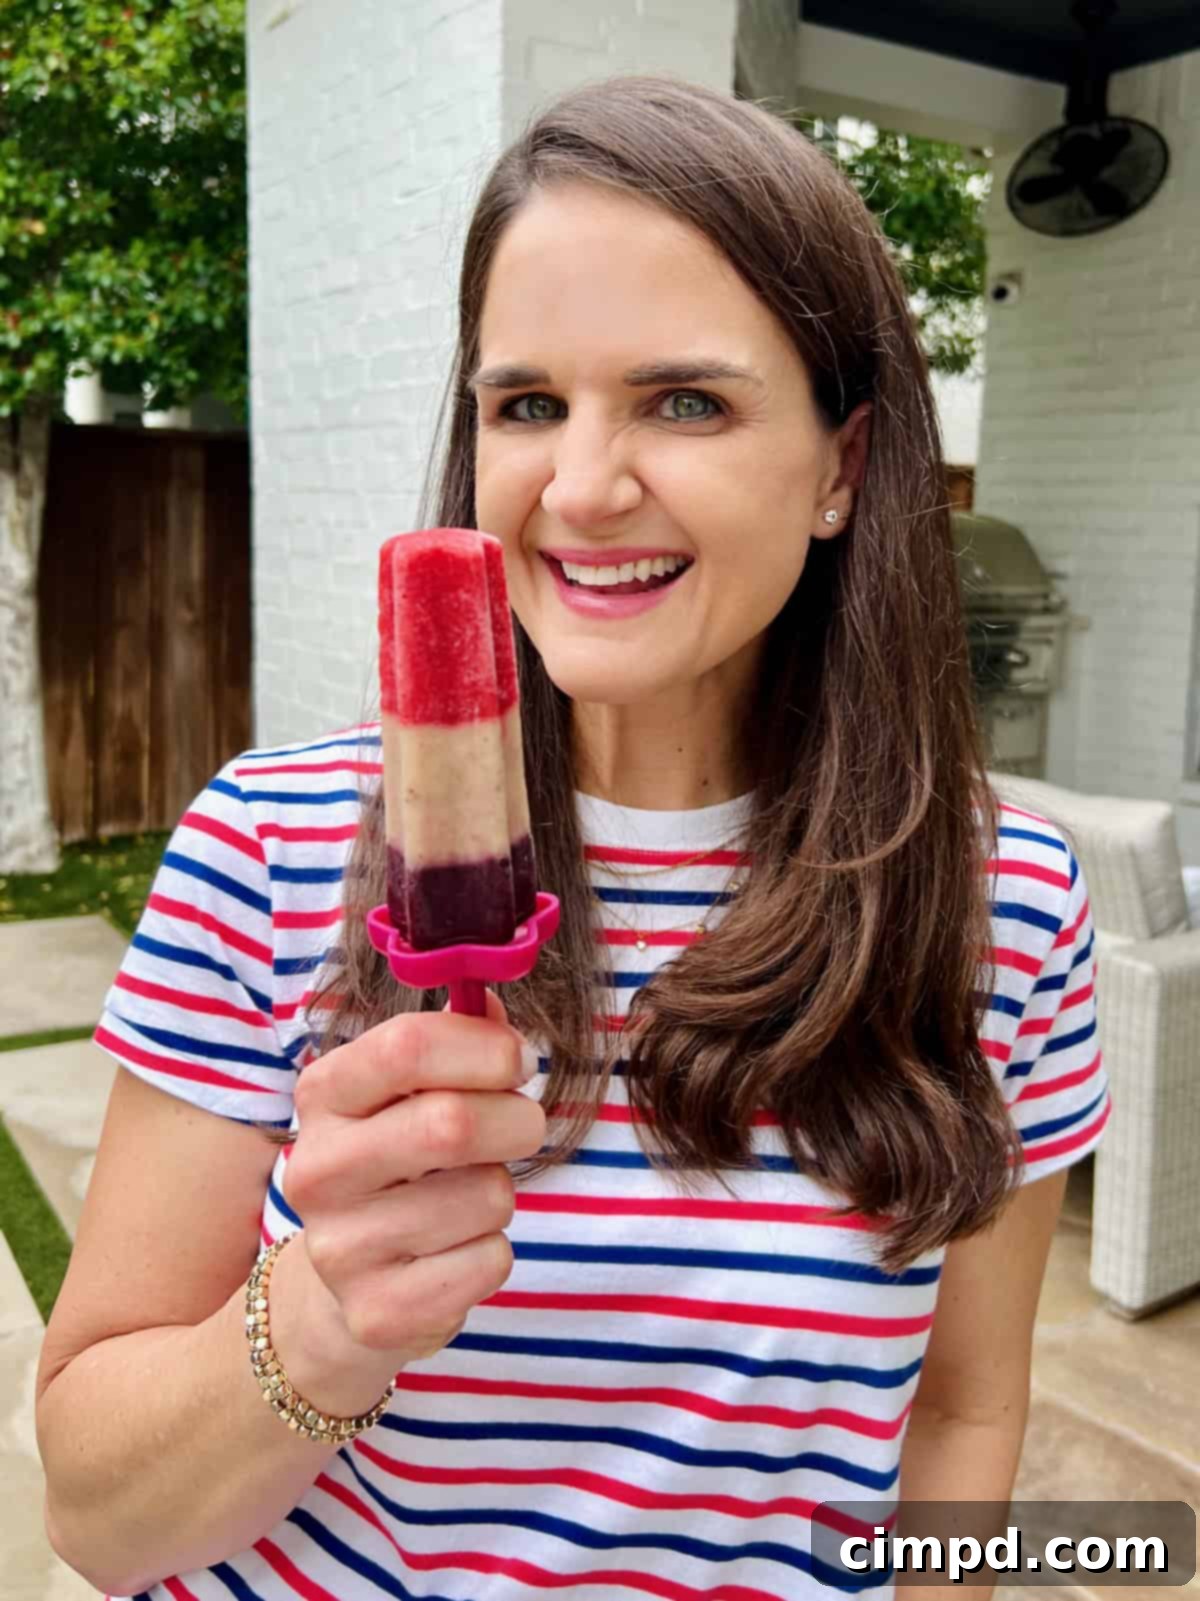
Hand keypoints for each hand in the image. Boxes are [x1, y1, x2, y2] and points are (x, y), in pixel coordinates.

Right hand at [270, 991, 543, 1409]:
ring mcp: (341, 1248)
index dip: (484, 1047)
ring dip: (502, 1192)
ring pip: (485, 1196)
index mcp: (324, 1095)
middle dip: (516, 1120)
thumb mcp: (405, 1096)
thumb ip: (452, 1041)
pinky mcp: (378, 1312)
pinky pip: (488, 1262)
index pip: (406, 1045)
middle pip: (452, 1123)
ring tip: (467, 1199)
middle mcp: (318, 1169)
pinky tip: (453, 1253)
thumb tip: (490, 999)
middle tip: (521, 1127)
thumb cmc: (396, 1166)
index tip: (516, 1062)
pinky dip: (493, 1253)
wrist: (340, 1288)